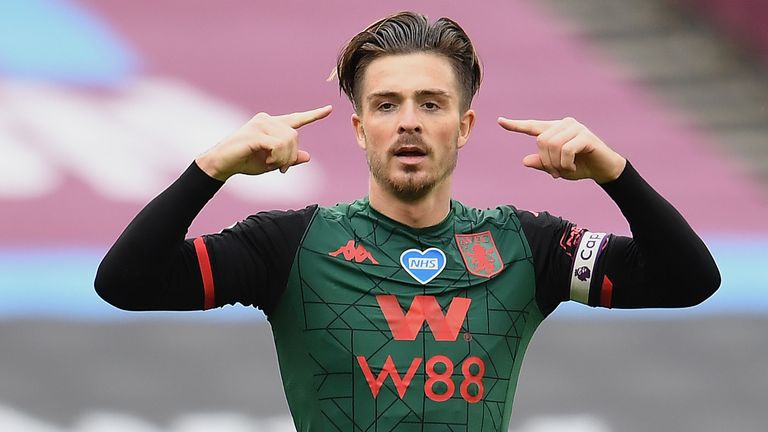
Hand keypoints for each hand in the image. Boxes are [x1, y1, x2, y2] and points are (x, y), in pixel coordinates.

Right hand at [196, 105, 332, 180]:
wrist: (222, 164)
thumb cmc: (245, 161)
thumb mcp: (271, 162)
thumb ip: (289, 158)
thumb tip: (308, 156)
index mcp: (272, 124)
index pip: (297, 118)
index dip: (314, 115)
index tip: (330, 109)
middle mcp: (267, 120)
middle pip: (295, 136)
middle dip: (291, 156)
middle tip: (281, 169)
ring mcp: (260, 124)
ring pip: (288, 140)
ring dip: (283, 158)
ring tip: (271, 165)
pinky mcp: (254, 133)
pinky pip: (277, 145)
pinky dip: (276, 157)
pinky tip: (267, 162)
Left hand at [497, 116, 625, 182]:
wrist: (604, 169)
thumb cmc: (579, 167)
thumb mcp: (557, 168)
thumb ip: (542, 164)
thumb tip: (524, 161)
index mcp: (554, 130)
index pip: (532, 126)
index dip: (516, 125)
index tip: (500, 121)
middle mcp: (564, 124)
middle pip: (541, 142)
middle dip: (546, 162)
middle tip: (555, 174)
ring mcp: (575, 128)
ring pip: (552, 146)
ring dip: (556, 165)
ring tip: (565, 171)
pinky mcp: (585, 135)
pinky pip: (566, 150)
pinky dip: (566, 164)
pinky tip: (573, 168)